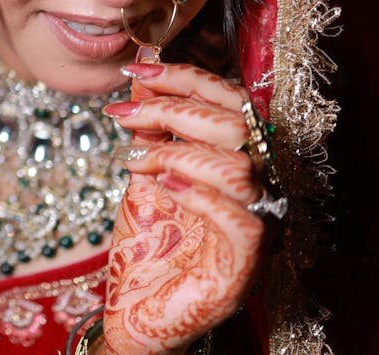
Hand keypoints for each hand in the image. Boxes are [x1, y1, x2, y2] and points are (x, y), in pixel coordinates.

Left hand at [98, 62, 263, 353]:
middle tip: (121, 116)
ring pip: (237, 166)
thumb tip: (140, 72)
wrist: (138, 309)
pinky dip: (198, 194)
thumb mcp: (143, 170)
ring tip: (136, 162)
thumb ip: (149, 124)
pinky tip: (161, 185)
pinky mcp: (245, 262)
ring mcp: (257, 224)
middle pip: (234, 124)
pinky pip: (240, 218)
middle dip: (171, 109)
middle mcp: (256, 186)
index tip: (135, 70)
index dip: (185, 76)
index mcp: (238, 157)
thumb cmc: (149, 243)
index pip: (228, 98)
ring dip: (176, 152)